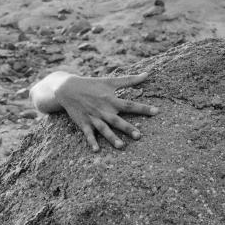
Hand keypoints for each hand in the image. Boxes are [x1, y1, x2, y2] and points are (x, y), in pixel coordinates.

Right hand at [29, 71, 157, 150]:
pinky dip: (91, 142)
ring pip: (104, 129)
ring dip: (112, 138)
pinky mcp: (83, 123)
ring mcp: (93, 118)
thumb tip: (147, 74)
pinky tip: (97, 150)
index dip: (143, 108)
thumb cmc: (92, 84)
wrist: (68, 89)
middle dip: (128, 128)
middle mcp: (103, 110)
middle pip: (117, 120)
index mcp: (111, 100)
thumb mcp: (110, 81)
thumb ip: (129, 80)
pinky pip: (88, 134)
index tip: (157, 112)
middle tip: (139, 136)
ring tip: (122, 147)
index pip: (129, 104)